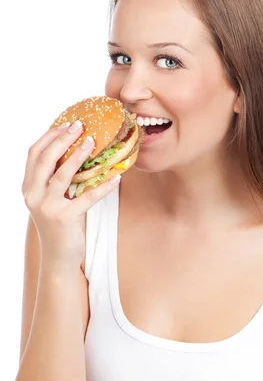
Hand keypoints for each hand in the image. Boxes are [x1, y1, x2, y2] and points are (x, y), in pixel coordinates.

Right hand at [21, 120, 119, 266]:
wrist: (58, 256)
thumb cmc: (58, 224)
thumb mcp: (49, 199)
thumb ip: (53, 179)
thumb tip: (74, 151)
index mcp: (28, 187)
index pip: (34, 154)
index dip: (49, 136)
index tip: (66, 124)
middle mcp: (33, 195)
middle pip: (45, 159)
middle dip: (62, 139)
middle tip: (80, 126)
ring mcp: (47, 207)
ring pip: (63, 174)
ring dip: (79, 155)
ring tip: (93, 142)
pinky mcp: (65, 218)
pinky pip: (87, 197)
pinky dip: (103, 186)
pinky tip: (116, 177)